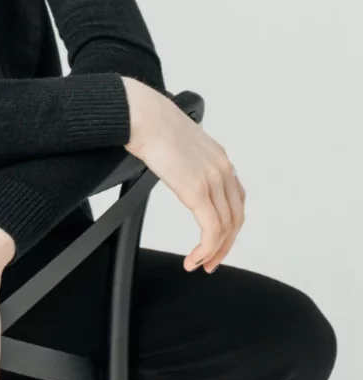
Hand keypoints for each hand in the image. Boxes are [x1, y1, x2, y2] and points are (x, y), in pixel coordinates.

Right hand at [121, 77, 246, 272]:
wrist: (143, 116)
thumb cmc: (151, 125)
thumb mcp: (179, 145)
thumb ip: (186, 161)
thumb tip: (176, 169)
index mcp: (220, 159)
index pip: (236, 201)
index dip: (229, 226)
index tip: (217, 241)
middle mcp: (223, 170)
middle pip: (236, 218)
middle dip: (225, 245)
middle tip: (211, 262)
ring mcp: (213, 180)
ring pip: (225, 228)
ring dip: (214, 252)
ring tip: (200, 263)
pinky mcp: (198, 191)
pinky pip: (211, 230)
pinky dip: (205, 249)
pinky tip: (194, 258)